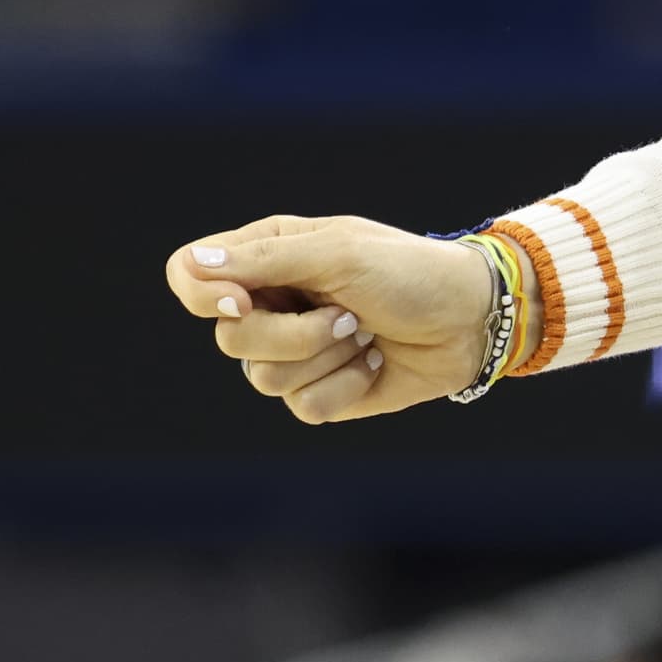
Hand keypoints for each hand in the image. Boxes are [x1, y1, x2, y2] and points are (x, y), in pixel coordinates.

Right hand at [163, 214, 507, 421]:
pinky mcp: (321, 392)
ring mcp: (295, 351)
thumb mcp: (339, 254)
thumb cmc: (410, 271)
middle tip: (347, 313)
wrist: (472, 318)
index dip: (203, 295)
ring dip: (327, 356)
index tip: (244, 301)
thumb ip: (264, 260)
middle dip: (292, 334)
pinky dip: (347, 386)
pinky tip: (375, 363)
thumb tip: (192, 266)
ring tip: (366, 333)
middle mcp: (273, 302)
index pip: (190, 275)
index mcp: (268, 255)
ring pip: (264, 378)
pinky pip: (303, 407)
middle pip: (228, 339)